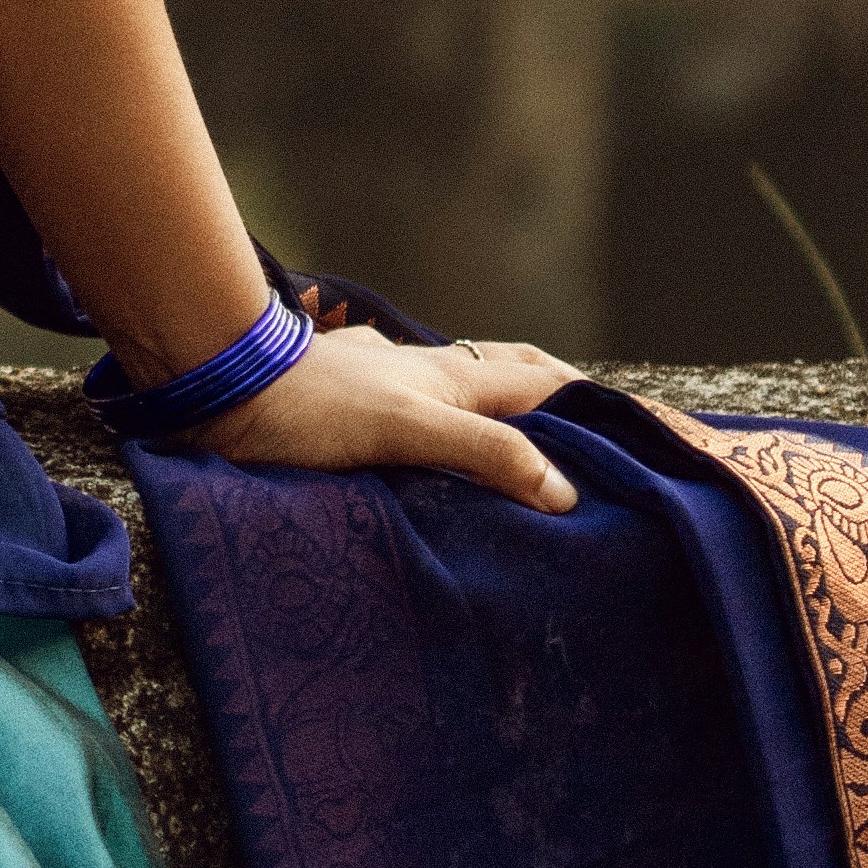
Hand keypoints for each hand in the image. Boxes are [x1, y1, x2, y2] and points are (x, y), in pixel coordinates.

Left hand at [202, 320, 579, 515]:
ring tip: (535, 451)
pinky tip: (444, 451)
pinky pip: (424, 414)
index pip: (548, 385)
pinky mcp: (357, 408)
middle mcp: (432, 375)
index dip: (596, 406)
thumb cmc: (312, 408)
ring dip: (507, 413)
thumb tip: (564, 492)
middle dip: (563, 401)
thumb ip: (485, 454)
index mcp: (456, 378)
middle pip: (515, 378)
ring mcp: (393, 388)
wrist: (223, 386)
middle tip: (601, 438)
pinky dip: (454, 428)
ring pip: (469, 393)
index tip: (644, 434)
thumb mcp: (410, 430)